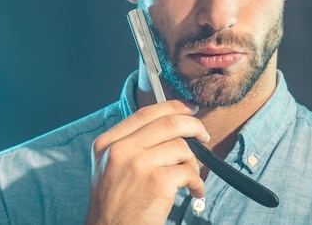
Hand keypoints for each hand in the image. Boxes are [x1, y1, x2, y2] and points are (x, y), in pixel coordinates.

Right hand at [85, 100, 209, 224]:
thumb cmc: (115, 205)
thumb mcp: (110, 167)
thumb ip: (132, 144)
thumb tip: (169, 125)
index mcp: (108, 143)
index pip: (145, 113)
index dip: (172, 106)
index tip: (189, 109)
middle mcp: (121, 150)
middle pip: (168, 123)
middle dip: (194, 126)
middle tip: (204, 135)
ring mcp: (139, 166)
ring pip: (181, 147)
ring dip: (193, 163)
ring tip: (190, 178)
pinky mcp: (157, 183)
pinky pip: (189, 172)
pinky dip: (197, 182)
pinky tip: (194, 192)